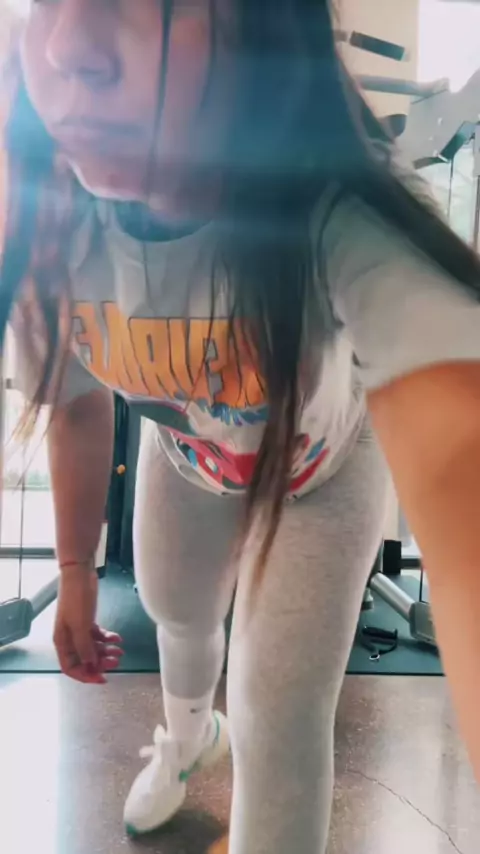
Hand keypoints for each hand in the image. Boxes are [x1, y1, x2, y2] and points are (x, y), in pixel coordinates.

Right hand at [54, 564, 122, 683]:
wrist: (79, 574)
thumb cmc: (76, 599)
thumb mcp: (81, 625)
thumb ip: (85, 647)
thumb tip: (90, 665)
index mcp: (62, 642)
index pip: (70, 667)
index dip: (86, 675)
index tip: (103, 678)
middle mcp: (69, 638)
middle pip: (84, 659)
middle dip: (100, 662)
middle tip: (116, 662)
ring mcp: (79, 629)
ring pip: (93, 647)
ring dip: (106, 651)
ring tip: (121, 651)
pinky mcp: (87, 620)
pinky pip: (98, 635)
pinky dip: (107, 638)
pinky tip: (118, 638)